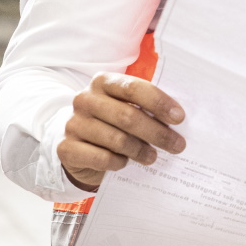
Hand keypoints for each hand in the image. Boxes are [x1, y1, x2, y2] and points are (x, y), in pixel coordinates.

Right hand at [58, 73, 185, 192]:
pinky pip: (102, 158)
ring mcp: (73, 124)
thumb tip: (177, 120)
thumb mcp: (126, 108)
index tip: (180, 118)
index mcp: (103, 82)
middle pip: (128, 116)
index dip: (159, 103)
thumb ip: (146, 108)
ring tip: (153, 157)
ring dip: (141, 151)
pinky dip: (119, 162)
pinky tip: (125, 163)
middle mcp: (85, 99)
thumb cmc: (112, 123)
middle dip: (157, 133)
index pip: (134, 88)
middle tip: (177, 145)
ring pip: (117, 140)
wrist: (78, 145)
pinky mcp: (66, 148)